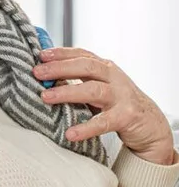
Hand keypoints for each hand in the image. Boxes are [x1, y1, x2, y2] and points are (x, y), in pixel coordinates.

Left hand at [34, 47, 175, 165]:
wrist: (150, 124)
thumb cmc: (116, 102)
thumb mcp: (99, 85)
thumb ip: (77, 79)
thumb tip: (44, 75)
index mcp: (105, 67)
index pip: (82, 54)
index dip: (61, 53)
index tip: (40, 55)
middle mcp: (114, 78)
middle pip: (86, 67)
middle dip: (59, 68)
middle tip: (37, 73)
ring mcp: (122, 96)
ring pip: (93, 90)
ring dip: (67, 92)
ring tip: (45, 97)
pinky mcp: (127, 117)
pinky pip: (103, 122)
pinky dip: (86, 128)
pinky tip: (70, 134)